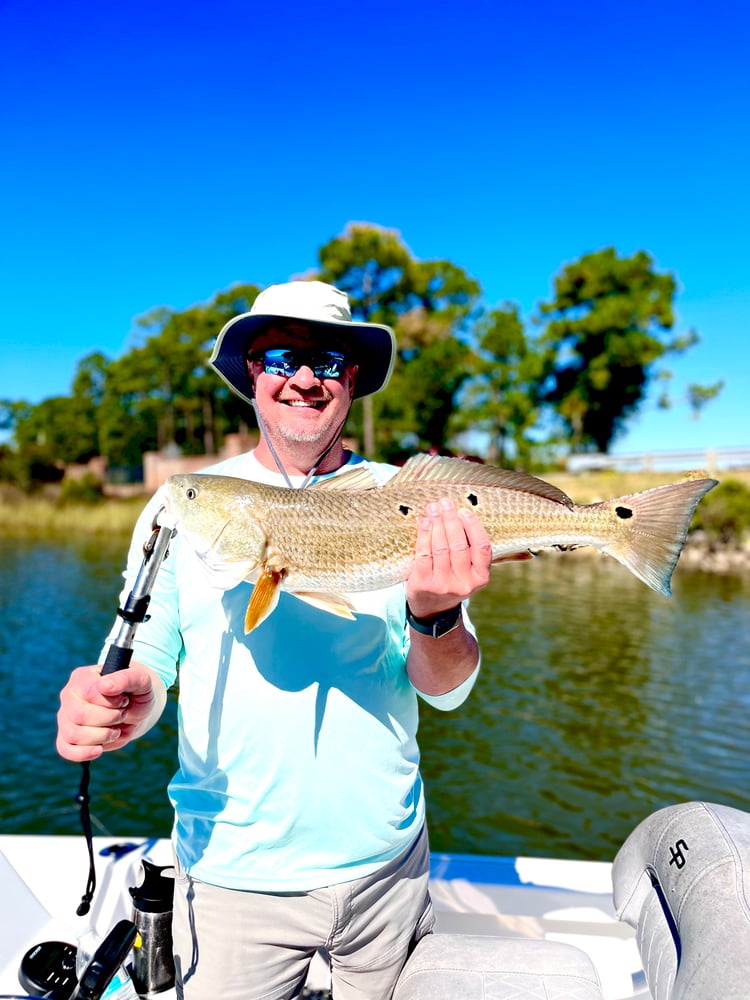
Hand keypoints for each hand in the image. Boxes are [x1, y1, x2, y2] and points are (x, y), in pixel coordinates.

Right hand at [56, 662, 158, 761]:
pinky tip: (99, 749)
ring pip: (73, 734)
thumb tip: (104, 687)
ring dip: (101, 736)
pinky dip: (83, 753)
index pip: (90, 693)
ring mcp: (66, 717)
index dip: (111, 702)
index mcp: (83, 677)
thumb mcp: (141, 680)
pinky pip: (65, 750)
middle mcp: (69, 695)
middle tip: (121, 715)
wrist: (136, 710)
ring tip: (114, 730)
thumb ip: (125, 678)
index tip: (124, 701)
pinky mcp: (67, 737)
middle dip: (108, 719)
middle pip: (80, 716)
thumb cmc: (137, 692)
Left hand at [405, 498, 491, 618]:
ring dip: (436, 524)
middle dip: (451, 520)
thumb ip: (469, 549)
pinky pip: (424, 554)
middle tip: (445, 503)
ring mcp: (443, 585)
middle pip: (459, 545)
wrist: (432, 609)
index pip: (482, 547)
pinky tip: (424, 522)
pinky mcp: (424, 584)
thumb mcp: (468, 571)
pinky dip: (424, 535)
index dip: (473, 527)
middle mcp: (464, 583)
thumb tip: (457, 513)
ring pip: (441, 548)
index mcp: (480, 577)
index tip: (464, 510)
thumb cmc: (452, 579)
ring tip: (433, 508)